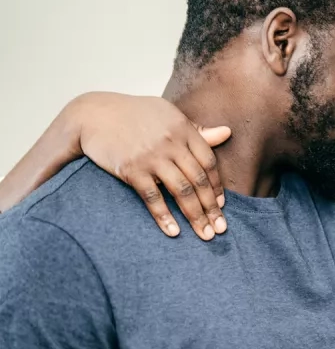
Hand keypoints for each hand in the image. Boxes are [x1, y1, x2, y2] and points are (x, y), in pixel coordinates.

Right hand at [75, 92, 230, 239]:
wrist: (93, 114)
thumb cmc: (134, 114)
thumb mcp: (169, 115)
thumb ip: (198, 130)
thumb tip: (228, 133)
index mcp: (184, 129)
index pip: (209, 162)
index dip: (217, 186)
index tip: (221, 206)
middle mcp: (172, 143)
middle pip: (199, 180)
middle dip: (212, 208)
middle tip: (220, 229)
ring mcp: (152, 156)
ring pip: (182, 191)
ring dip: (195, 216)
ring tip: (205, 234)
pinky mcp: (132, 168)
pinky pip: (153, 197)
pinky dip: (164, 216)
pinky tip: (174, 231)